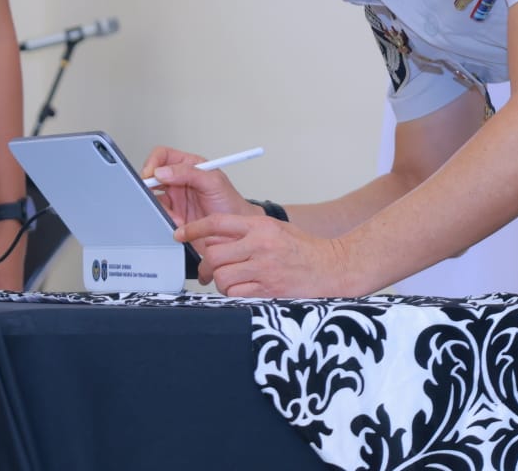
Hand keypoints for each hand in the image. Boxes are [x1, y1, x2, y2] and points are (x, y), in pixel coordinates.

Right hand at [140, 145, 261, 230]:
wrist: (236, 233)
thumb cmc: (231, 204)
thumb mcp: (214, 182)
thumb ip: (189, 172)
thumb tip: (163, 170)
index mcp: (189, 165)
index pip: (163, 156)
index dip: (153, 162)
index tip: (150, 174)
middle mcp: (180, 180)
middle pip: (154, 175)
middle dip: (150, 185)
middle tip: (150, 193)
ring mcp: (176, 198)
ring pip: (154, 196)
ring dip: (160, 205)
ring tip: (174, 213)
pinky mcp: (174, 215)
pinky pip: (159, 214)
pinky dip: (164, 218)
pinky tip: (178, 222)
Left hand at [177, 213, 349, 297]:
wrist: (336, 268)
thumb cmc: (306, 250)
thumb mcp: (276, 230)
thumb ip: (248, 231)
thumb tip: (217, 237)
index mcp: (260, 226)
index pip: (217, 223)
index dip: (194, 228)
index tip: (181, 234)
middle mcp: (260, 245)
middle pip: (214, 253)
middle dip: (208, 263)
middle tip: (211, 268)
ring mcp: (264, 269)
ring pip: (222, 276)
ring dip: (222, 280)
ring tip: (233, 280)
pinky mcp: (269, 290)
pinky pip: (235, 294)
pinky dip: (234, 294)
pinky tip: (243, 290)